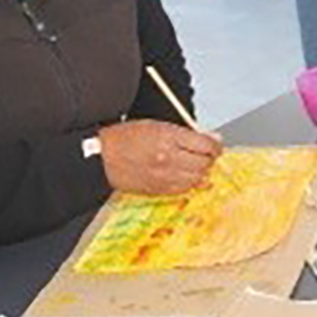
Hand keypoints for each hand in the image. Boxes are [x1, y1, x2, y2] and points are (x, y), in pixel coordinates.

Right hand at [98, 119, 222, 194]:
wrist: (101, 157)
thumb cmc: (125, 138)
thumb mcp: (157, 125)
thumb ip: (186, 133)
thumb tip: (211, 138)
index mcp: (169, 137)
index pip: (206, 145)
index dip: (215, 146)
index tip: (216, 145)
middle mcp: (169, 158)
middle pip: (204, 163)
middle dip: (209, 159)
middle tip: (206, 155)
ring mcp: (164, 176)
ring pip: (197, 179)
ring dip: (200, 172)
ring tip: (194, 165)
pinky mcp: (159, 190)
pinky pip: (184, 190)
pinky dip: (189, 183)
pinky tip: (183, 176)